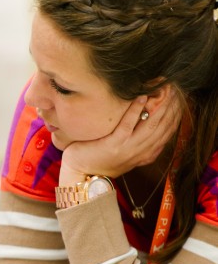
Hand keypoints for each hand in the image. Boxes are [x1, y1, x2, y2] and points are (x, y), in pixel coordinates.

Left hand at [59, 90, 180, 185]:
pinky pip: (128, 125)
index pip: (168, 133)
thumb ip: (139, 144)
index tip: (180, 100)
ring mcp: (128, 149)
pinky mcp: (113, 145)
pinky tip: (141, 97)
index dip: (176, 115)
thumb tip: (149, 124)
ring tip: (164, 90)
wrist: (82, 174)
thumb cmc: (100, 160)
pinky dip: (136, 110)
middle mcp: (140, 152)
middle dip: (172, 107)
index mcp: (146, 154)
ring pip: (151, 126)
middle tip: (176, 89)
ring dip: (159, 106)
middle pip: (163, 127)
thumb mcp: (125, 155)